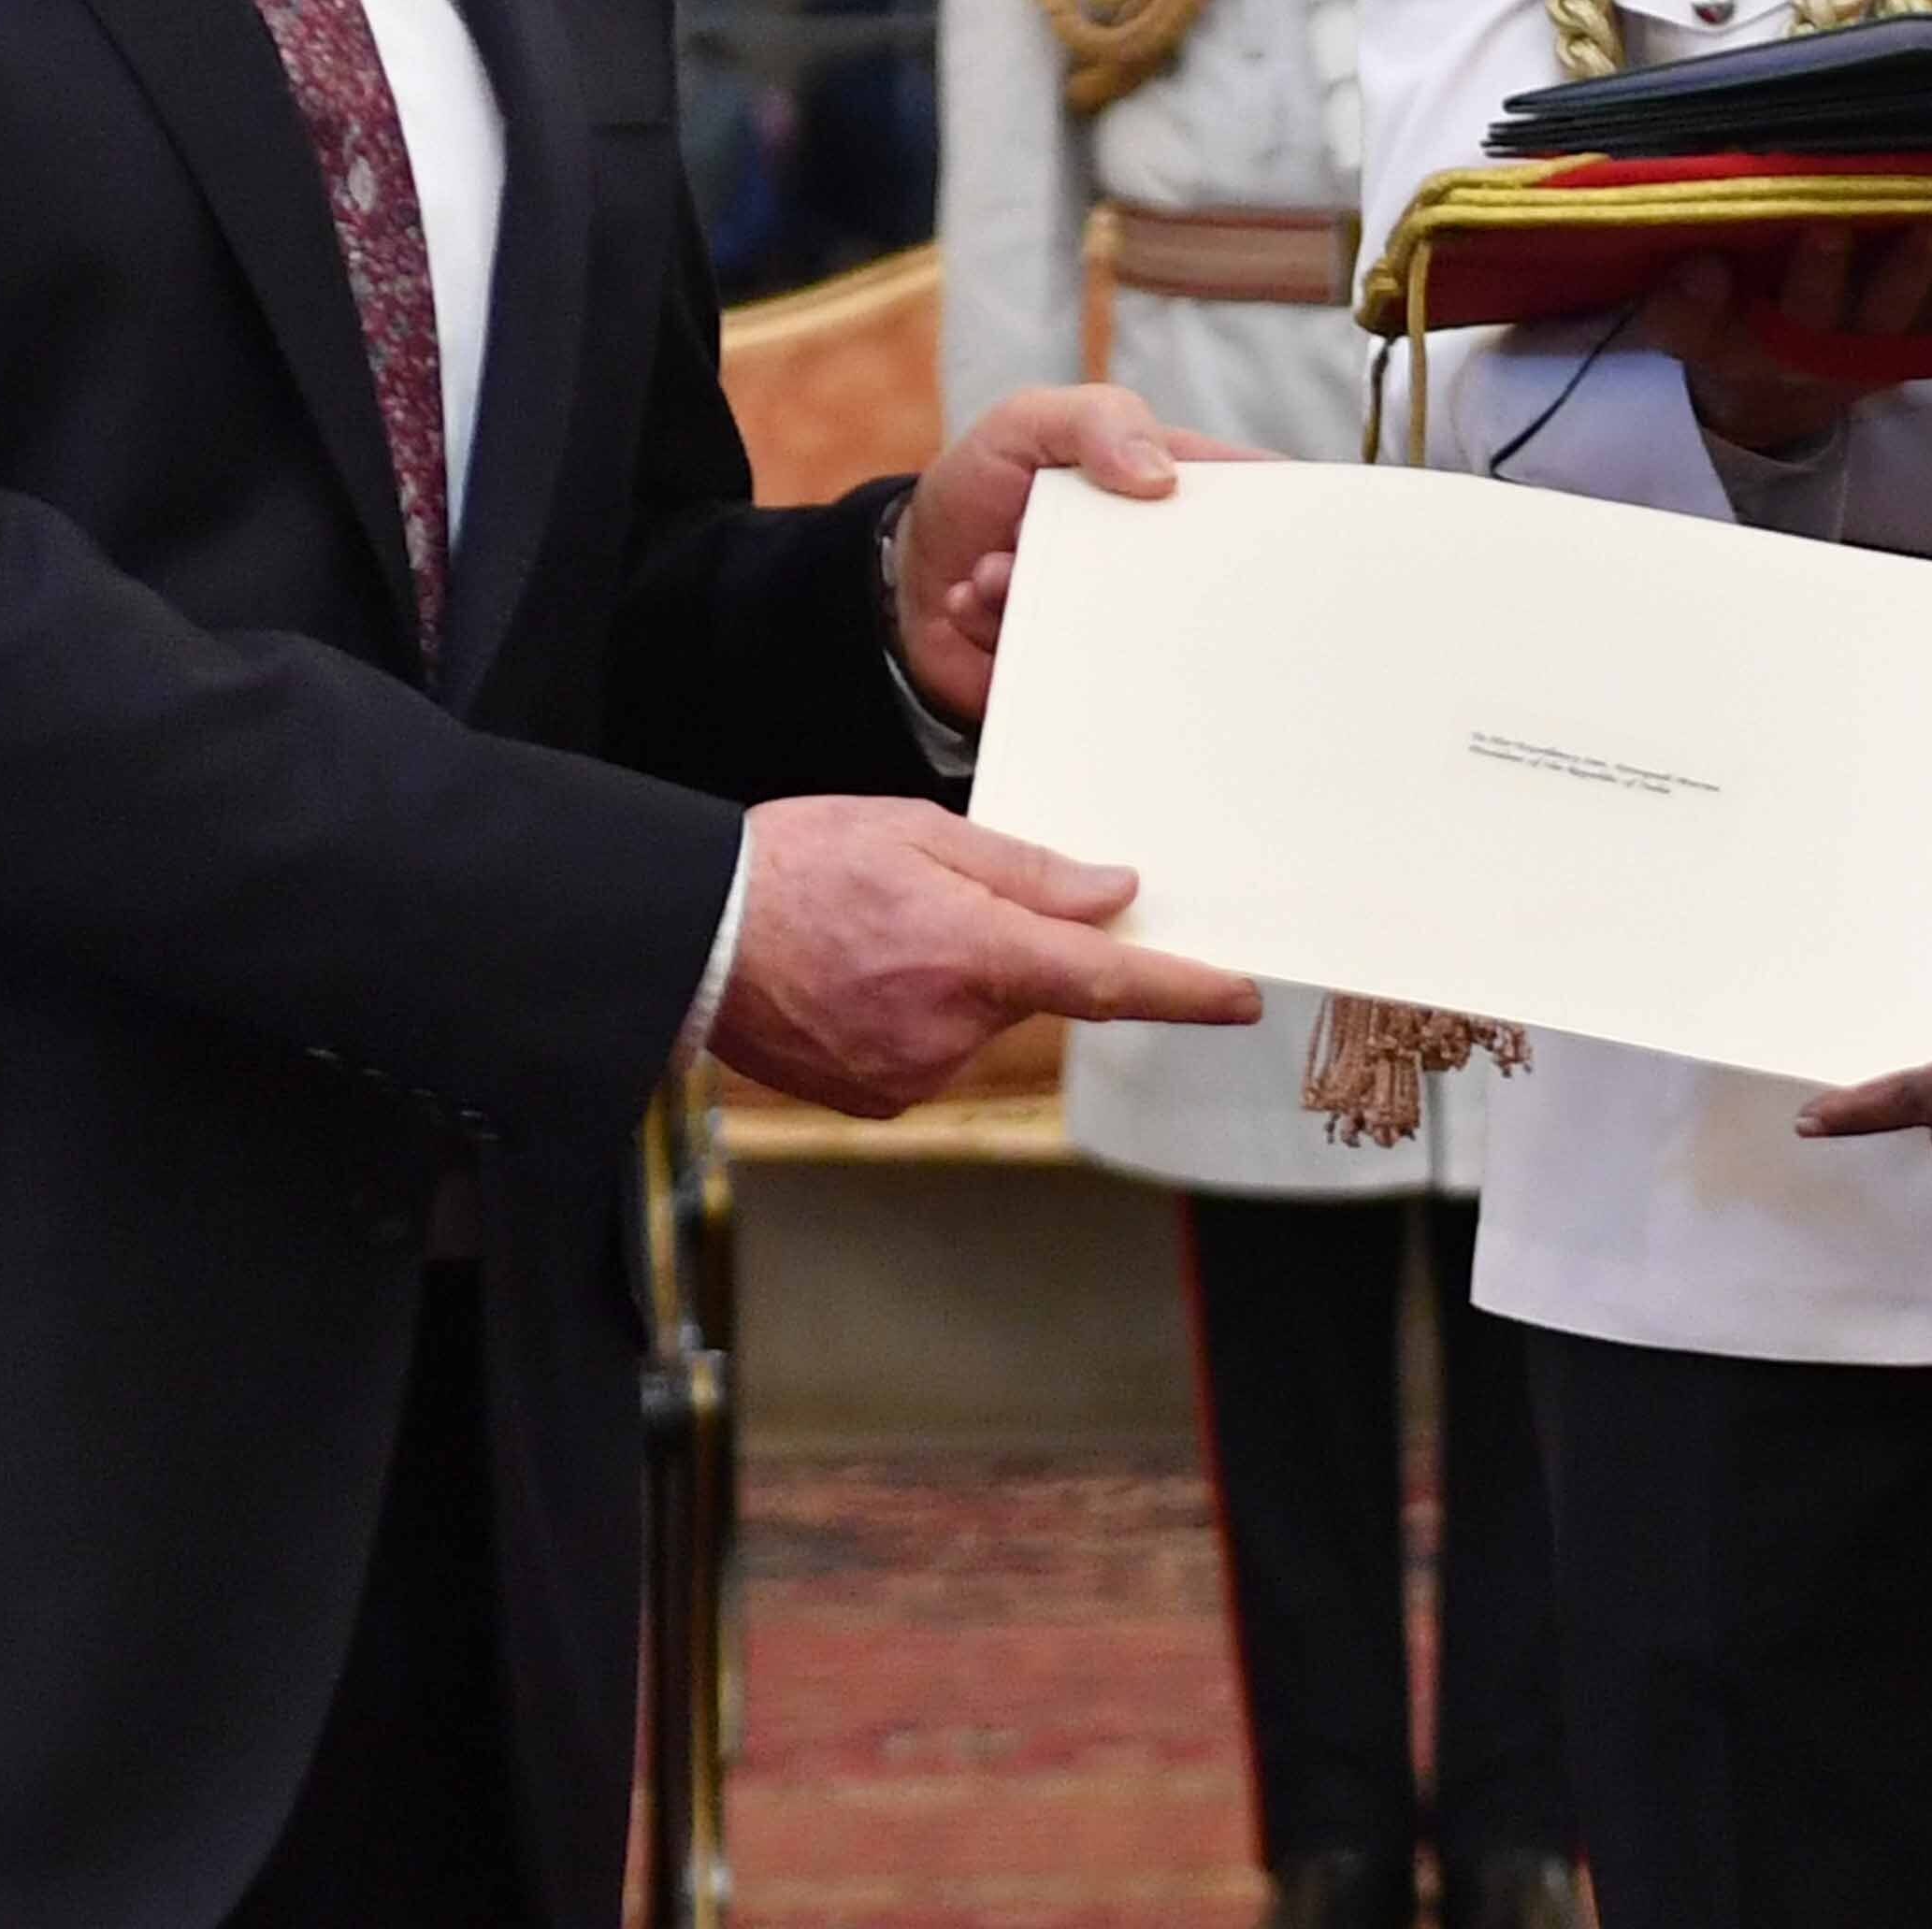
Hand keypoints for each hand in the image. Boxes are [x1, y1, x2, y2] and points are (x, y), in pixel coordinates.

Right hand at [709, 795, 1260, 1115]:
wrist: (691, 935)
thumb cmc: (795, 867)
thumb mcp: (918, 832)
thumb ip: (1027, 872)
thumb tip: (1114, 897)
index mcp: (970, 953)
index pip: (1106, 983)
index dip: (1184, 990)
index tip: (1241, 996)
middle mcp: (949, 1029)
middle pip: (1033, 994)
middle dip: (1010, 950)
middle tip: (935, 903)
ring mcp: (911, 1074)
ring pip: (981, 1023)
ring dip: (957, 982)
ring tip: (877, 936)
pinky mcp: (879, 1099)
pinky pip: (933, 1053)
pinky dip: (917, 1015)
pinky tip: (861, 978)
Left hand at [895, 384, 1256, 723]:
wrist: (906, 573)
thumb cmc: (981, 484)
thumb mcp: (1029, 421)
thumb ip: (1095, 421)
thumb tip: (1162, 478)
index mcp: (1169, 492)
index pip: (1252, 502)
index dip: (1277, 518)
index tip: (1271, 534)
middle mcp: (1158, 564)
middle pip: (1213, 586)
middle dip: (1153, 578)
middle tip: (1089, 558)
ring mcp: (1123, 625)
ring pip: (1136, 638)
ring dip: (1050, 599)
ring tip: (995, 570)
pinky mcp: (1082, 678)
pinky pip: (1073, 677)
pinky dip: (1008, 633)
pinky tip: (973, 602)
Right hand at [1644, 225, 1931, 458]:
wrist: (1783, 396)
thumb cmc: (1738, 346)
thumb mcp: (1692, 341)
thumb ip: (1681, 311)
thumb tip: (1698, 269)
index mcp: (1793, 345)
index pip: (1806, 311)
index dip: (1819, 273)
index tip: (1827, 228)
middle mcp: (1859, 347)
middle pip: (1894, 307)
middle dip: (1917, 262)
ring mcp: (1910, 341)